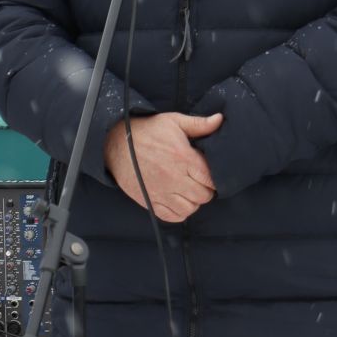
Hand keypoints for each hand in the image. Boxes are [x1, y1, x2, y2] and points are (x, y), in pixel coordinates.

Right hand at [104, 112, 222, 222]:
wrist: (116, 143)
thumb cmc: (146, 131)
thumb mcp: (173, 121)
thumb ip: (199, 124)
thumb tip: (220, 119)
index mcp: (184, 158)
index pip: (211, 179)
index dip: (212, 178)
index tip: (206, 173)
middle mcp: (174, 178)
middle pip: (203, 196)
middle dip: (205, 189)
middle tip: (198, 181)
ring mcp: (161, 192)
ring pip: (190, 209)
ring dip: (192, 201)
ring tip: (188, 191)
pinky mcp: (150, 201)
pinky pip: (172, 217)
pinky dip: (179, 212)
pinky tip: (177, 200)